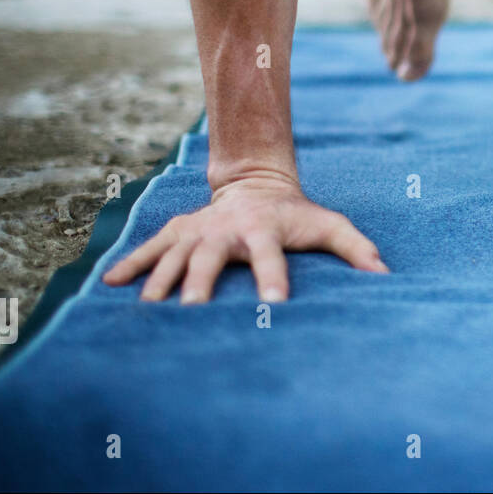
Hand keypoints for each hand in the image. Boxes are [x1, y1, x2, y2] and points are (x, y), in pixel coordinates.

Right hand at [102, 176, 386, 303]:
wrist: (256, 182)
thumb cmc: (296, 215)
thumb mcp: (327, 224)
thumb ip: (356, 248)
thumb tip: (384, 275)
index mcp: (262, 231)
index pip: (270, 257)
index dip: (273, 279)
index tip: (275, 305)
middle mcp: (225, 230)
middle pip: (209, 258)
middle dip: (199, 282)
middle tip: (190, 311)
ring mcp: (196, 230)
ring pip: (172, 255)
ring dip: (158, 280)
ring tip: (147, 310)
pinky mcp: (177, 231)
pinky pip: (147, 249)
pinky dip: (128, 265)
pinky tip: (108, 286)